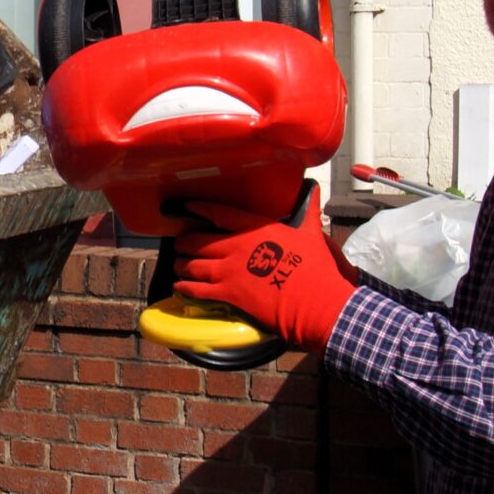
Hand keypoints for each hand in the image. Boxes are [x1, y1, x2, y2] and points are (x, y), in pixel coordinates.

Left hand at [173, 193, 357, 351]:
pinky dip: (185, 288)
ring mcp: (229, 271)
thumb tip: (314, 192)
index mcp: (256, 229)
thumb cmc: (316, 268)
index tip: (188, 206)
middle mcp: (237, 246)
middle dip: (185, 242)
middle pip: (199, 240)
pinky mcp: (228, 294)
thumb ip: (308, 213)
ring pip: (193, 265)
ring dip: (182, 264)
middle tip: (181, 244)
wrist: (314, 301)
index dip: (200, 209)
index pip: (220, 213)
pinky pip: (197, 290)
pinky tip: (179, 287)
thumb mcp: (311, 234)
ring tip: (178, 265)